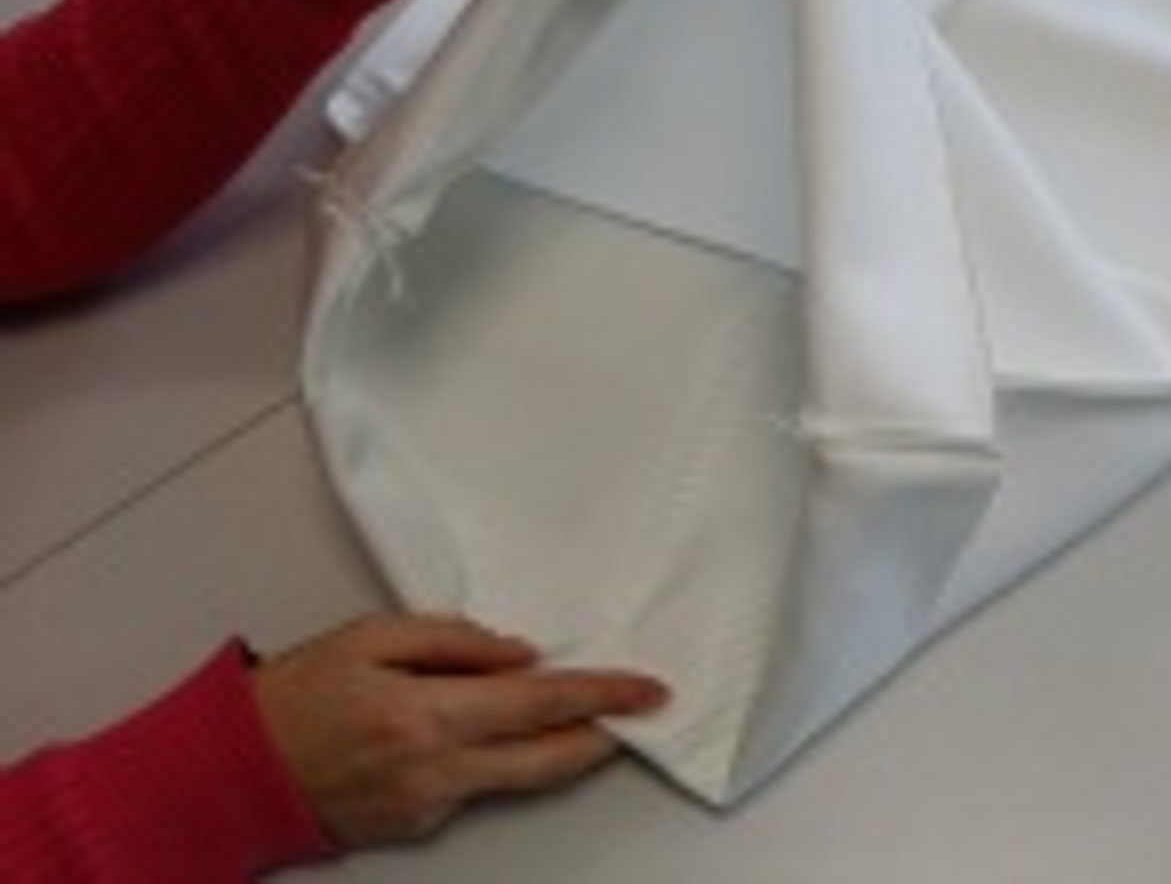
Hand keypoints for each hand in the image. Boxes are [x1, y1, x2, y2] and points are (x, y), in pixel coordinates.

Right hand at [251, 614, 668, 845]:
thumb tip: (519, 653)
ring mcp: (427, 808)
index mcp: (426, 715)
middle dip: (604, 735)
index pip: (540, 704)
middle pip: (548, 759)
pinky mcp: (415, 827)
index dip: (602, 696)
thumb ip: (453, 639)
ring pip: (519, 780)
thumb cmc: (293, 695)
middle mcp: (435, 771)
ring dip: (559, 750)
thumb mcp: (369, 636)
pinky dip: (496, 762)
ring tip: (586, 719)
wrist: (231, 772)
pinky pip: (474, 789)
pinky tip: (492, 735)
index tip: (646, 689)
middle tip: (641, 712)